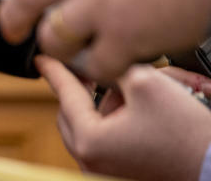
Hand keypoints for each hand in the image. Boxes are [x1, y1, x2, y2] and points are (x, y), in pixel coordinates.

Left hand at [38, 56, 210, 180]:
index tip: (42, 59)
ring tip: (126, 94)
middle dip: (81, 90)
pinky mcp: (119, 174)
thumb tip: (91, 62)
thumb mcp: (143, 81)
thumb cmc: (186, 133)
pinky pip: (103, 141)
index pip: (65, 95)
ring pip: (87, 126)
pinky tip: (133, 112)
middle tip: (90, 72)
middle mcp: (91, 162)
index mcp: (89, 141)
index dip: (55, 71)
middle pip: (70, 114)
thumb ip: (108, 66)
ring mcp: (104, 172)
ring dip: (100, 106)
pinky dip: (111, 122)